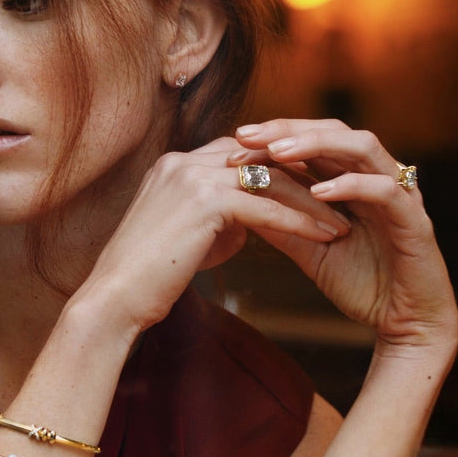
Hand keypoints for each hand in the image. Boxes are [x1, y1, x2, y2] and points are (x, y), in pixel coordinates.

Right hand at [78, 136, 351, 333]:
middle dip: (306, 179)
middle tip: (343, 199)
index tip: (318, 191)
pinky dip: (301, 221)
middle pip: (261, 159)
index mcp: (176, 165)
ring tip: (344, 222)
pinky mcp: (204, 202)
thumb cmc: (148, 280)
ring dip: (312, 201)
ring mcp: (191, 177)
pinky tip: (327, 236)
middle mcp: (183, 161)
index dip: (282, 171)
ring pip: (270, 180)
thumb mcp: (188, 239)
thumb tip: (248, 226)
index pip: (242, 155)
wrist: (114, 301)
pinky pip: (266, 207)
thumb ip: (219, 222)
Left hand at [229, 119, 457, 358]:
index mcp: (354, 179)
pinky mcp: (416, 220)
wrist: (405, 325)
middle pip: (336, 131)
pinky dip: (352, 186)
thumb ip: (281, 223)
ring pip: (364, 147)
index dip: (276, 135)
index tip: (236, 142)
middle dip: (289, 130)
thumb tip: (238, 200)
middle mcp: (378, 176)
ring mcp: (401, 194)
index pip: (315, 140)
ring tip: (278, 153)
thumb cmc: (362, 283)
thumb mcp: (309, 250)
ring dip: (318, 144)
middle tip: (247, 136)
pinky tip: (318, 192)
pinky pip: (386, 191)